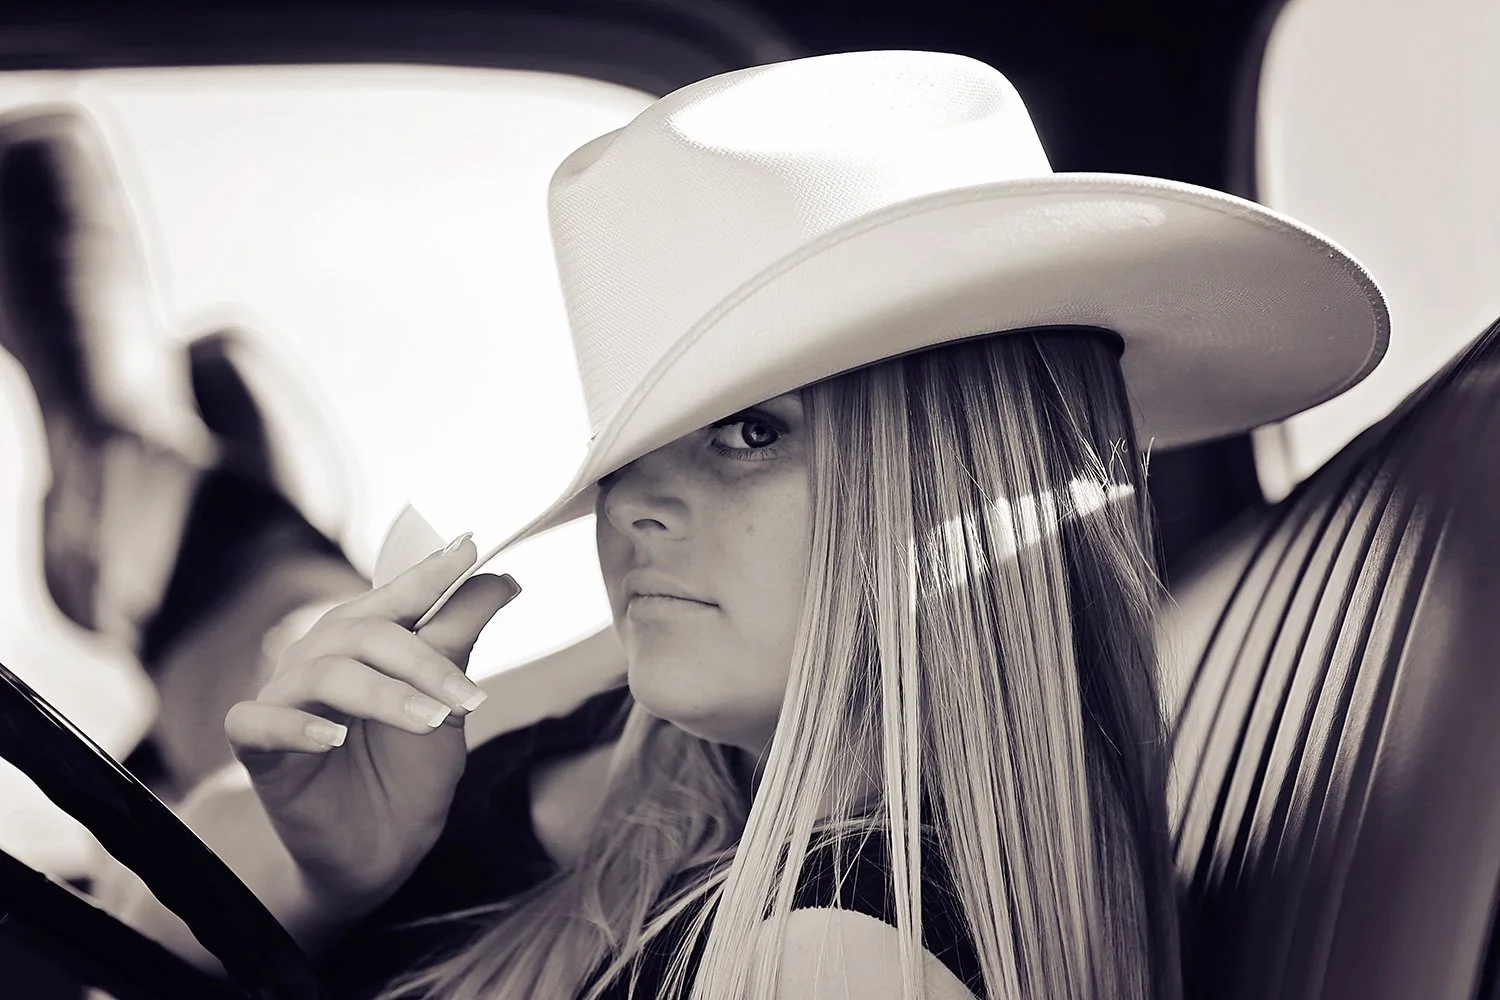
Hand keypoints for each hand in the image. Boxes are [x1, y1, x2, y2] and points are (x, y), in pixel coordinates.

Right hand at [224, 537, 518, 911]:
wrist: (378, 851)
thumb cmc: (409, 770)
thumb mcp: (448, 706)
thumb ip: (460, 641)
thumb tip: (503, 579)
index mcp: (365, 638)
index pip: (397, 594)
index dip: (430, 571)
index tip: (470, 548)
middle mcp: (320, 654)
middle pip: (366, 633)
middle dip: (425, 662)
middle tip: (472, 699)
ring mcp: (284, 696)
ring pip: (327, 673)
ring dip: (385, 695)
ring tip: (429, 722)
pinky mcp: (254, 744)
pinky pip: (260, 721)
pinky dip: (297, 726)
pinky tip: (334, 738)